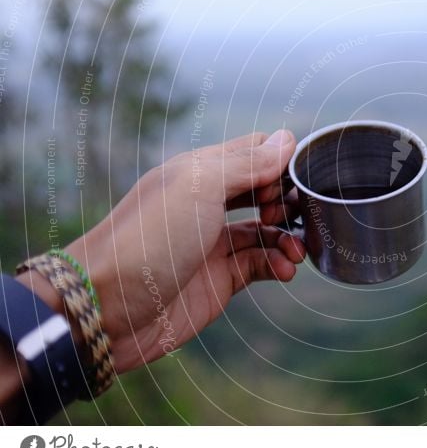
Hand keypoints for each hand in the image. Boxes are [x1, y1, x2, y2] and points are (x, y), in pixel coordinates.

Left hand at [65, 131, 304, 372]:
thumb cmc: (150, 238)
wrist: (108, 307)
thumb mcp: (200, 187)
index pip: (254, 153)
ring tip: (296, 251)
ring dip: (288, 237)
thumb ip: (247, 163)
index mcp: (201, 172)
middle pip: (264, 191)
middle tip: (293, 215)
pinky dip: (278, 264)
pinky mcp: (219, 279)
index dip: (279, 163)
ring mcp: (213, 242)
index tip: (290, 181)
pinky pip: (260, 264)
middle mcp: (208, 204)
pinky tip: (285, 270)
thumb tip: (288, 140)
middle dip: (287, 201)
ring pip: (266, 231)